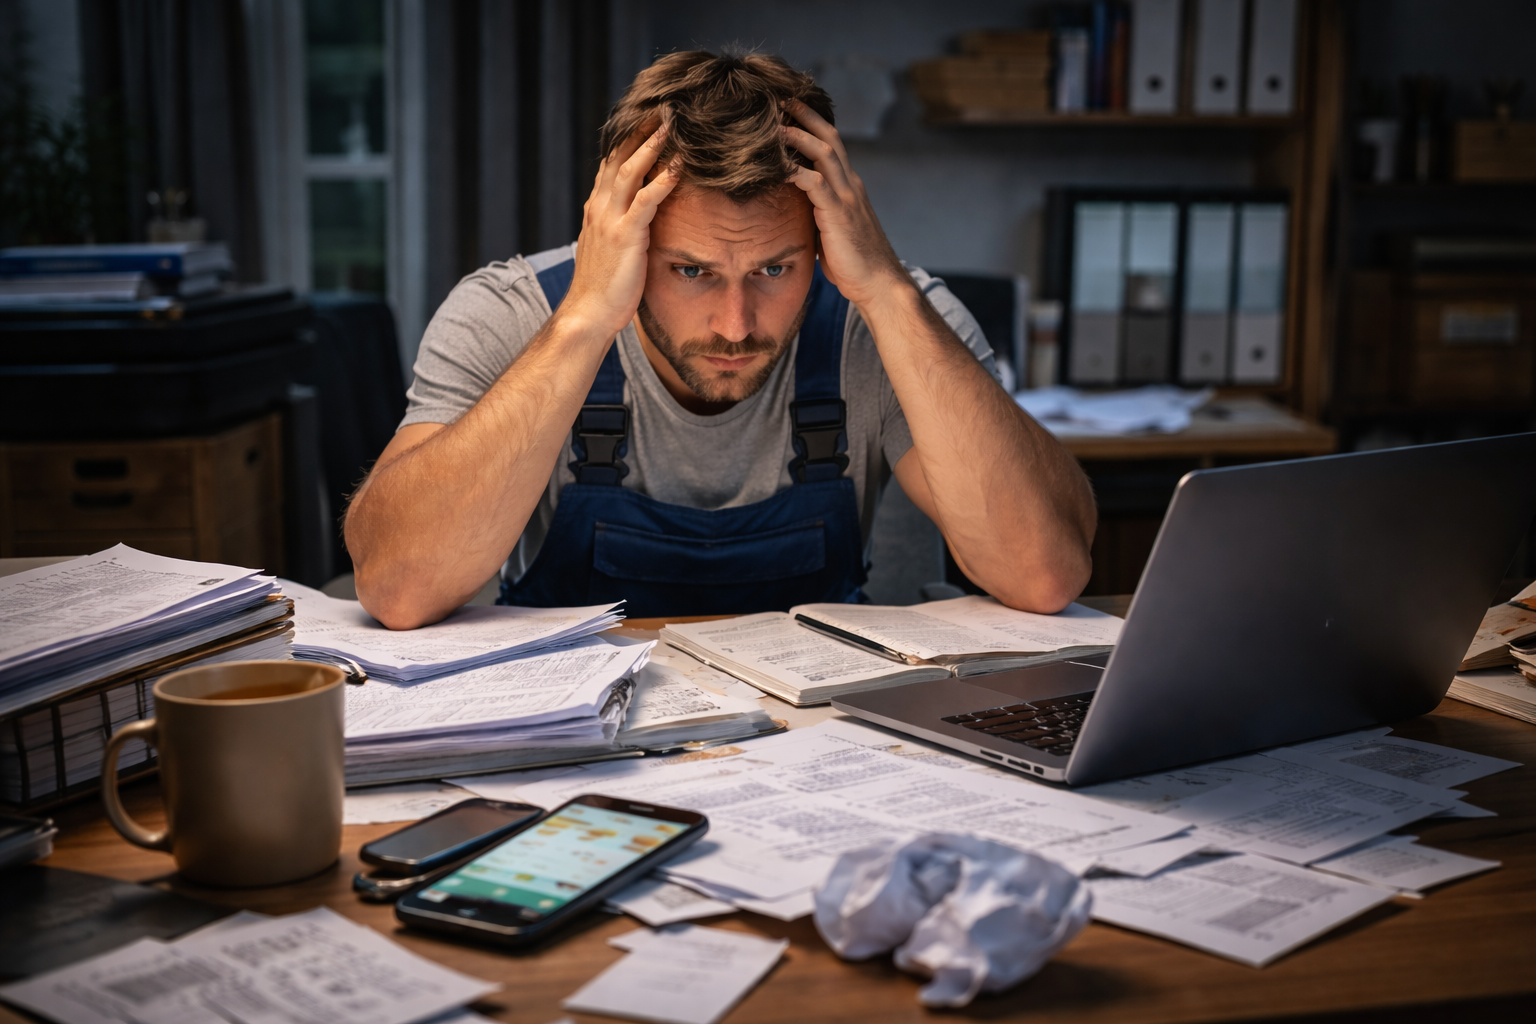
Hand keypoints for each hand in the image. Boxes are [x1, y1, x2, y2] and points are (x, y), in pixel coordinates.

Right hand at [561, 124, 678, 337]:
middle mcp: (599, 207)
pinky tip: (680, 166)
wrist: (588, 313)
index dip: (628, 139)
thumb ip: (621, 227)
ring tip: (672, 125)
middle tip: (661, 107)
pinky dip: (663, 180)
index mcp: (596, 208)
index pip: (611, 164)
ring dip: (652, 145)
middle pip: (619, 157)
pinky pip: (645, 200)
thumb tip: (638, 218)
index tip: (646, 118)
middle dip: (640, 131)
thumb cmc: (603, 287)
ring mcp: (610, 220)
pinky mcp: (625, 236)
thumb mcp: (610, 248)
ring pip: (630, 171)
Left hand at [782, 100, 908, 307]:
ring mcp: (846, 197)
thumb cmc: (854, 263)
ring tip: (774, 124)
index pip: (832, 143)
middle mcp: (850, 184)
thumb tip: (796, 210)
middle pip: (829, 136)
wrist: (878, 282)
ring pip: (822, 153)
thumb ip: (819, 213)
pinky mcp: (838, 214)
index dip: (812, 123)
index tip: (790, 110)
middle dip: (805, 115)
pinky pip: (815, 183)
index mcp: (849, 186)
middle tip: (781, 98)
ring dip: (797, 136)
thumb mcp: (833, 230)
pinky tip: (777, 166)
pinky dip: (795, 171)